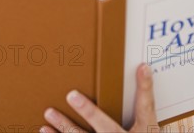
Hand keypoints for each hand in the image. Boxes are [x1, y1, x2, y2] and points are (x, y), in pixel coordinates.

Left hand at [41, 63, 158, 132]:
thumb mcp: (149, 124)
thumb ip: (144, 98)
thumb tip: (143, 68)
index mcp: (143, 131)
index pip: (144, 108)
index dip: (143, 89)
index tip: (140, 68)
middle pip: (106, 127)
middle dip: (89, 112)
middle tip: (72, 95)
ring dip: (65, 127)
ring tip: (49, 113)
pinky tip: (44, 130)